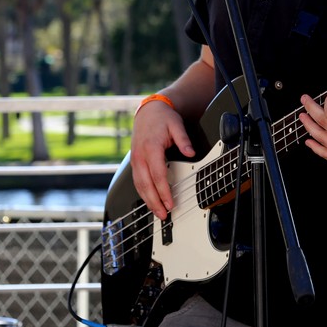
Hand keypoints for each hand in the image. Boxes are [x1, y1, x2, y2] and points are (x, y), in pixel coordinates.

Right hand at [130, 100, 194, 220]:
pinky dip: (143, 193)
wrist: (149, 112)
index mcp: (151, 148)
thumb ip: (183, 139)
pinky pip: (137, 181)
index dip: (164, 191)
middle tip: (163, 215)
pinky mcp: (135, 162)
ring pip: (139, 185)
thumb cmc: (163, 119)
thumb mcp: (176, 125)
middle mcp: (140, 156)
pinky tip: (150, 201)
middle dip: (154, 202)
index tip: (170, 203)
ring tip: (157, 212)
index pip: (157, 175)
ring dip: (148, 200)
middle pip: (146, 184)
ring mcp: (135, 160)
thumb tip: (191, 152)